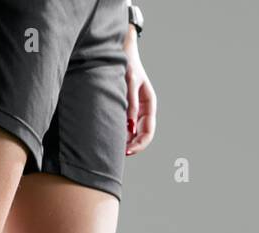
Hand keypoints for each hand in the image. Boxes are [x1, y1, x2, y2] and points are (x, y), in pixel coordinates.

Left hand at [124, 29, 155, 155]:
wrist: (119, 51)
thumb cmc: (127, 62)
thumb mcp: (130, 80)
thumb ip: (131, 101)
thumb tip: (130, 125)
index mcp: (149, 103)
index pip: (148, 130)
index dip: (140, 143)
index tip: (127, 151)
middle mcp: (142, 108)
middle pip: (141, 135)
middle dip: (131, 146)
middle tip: (117, 154)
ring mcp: (133, 108)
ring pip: (131, 132)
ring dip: (124, 141)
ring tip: (112, 147)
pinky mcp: (123, 106)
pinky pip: (122, 125)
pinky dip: (118, 132)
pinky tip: (109, 136)